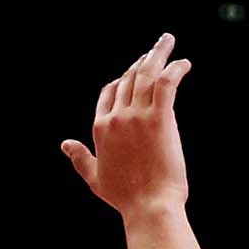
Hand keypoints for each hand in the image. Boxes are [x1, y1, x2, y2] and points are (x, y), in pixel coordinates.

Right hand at [61, 34, 193, 219]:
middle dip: (142, 59)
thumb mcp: (94, 177)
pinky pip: (166, 84)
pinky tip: (184, 63)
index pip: (109, 91)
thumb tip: (64, 144)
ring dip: (158, 54)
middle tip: (156, 48)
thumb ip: (79, 157)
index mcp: (101, 127)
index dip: (123, 77)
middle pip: (129, 78)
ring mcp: (137, 117)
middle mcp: (116, 117)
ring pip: (146, 74)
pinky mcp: (160, 120)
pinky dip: (175, 69)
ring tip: (167, 41)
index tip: (136, 69)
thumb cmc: (125, 197)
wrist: (149, 207)